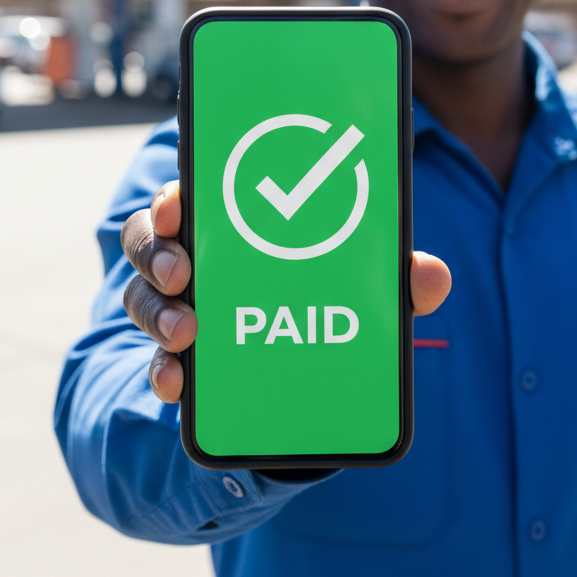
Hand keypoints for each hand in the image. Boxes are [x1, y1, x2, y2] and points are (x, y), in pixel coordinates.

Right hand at [122, 181, 451, 402]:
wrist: (308, 371)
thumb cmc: (332, 296)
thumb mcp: (368, 285)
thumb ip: (396, 278)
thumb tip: (432, 277)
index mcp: (234, 219)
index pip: (191, 191)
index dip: (175, 193)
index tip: (177, 203)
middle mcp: (196, 256)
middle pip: (151, 238)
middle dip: (158, 250)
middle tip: (184, 272)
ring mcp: (182, 306)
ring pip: (144, 296)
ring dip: (158, 312)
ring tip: (186, 333)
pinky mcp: (182, 358)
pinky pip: (158, 361)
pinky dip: (163, 372)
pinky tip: (177, 386)